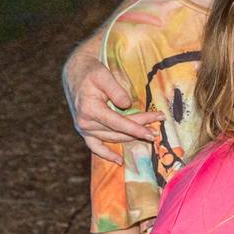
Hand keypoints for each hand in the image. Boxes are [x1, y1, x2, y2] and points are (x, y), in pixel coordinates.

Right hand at [63, 49, 161, 163]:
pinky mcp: (85, 131)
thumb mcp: (103, 76)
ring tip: (149, 134)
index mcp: (90, 110)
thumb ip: (116, 90)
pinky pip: (95, 147)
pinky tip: (119, 161)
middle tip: (158, 125)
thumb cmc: (91, 72)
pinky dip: (106, 154)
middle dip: (139, 129)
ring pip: (112, 138)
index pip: (118, 123)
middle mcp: (85, 123)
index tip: (153, 130)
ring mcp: (84, 129)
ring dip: (131, 137)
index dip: (137, 128)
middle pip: (118, 131)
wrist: (75, 73)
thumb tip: (127, 104)